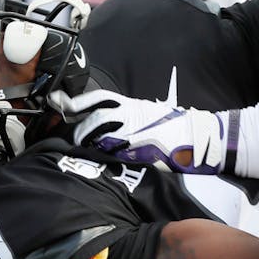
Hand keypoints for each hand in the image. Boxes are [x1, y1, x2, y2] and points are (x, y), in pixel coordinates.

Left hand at [48, 89, 231, 173]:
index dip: (78, 102)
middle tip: (72, 137)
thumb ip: (124, 114)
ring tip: (83, 151)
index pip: (99, 98)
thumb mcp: (146, 112)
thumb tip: (95, 120)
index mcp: (132, 104)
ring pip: (104, 135)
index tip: (61, 104)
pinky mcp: (141, 149)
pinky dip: (106, 156)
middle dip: (81, 128)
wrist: (196, 136)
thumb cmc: (171, 125)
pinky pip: (117, 153)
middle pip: (97, 117)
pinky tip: (101, 159)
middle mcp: (132, 114)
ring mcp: (136, 132)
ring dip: (90, 142)